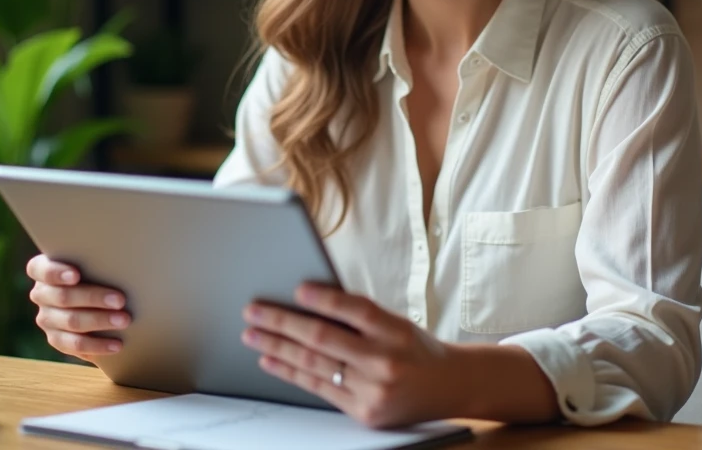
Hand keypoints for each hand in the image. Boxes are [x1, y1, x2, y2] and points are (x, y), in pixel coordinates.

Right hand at [26, 253, 129, 363]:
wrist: (101, 299)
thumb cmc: (99, 270)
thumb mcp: (94, 261)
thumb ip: (98, 258)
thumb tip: (123, 255)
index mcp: (43, 269)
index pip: (40, 269)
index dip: (56, 273)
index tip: (76, 275)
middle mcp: (41, 294)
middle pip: (63, 297)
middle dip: (93, 298)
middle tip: (121, 300)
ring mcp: (47, 318)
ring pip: (71, 321)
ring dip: (100, 321)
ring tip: (124, 320)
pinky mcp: (57, 339)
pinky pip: (75, 345)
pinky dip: (98, 345)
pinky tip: (117, 344)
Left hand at [241, 284, 458, 427]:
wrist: (449, 386)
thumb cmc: (415, 348)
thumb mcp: (396, 323)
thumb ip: (360, 317)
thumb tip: (308, 303)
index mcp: (396, 330)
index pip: (354, 309)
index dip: (323, 299)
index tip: (296, 290)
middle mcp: (385, 360)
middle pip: (323, 337)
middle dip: (282, 323)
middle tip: (253, 311)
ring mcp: (373, 390)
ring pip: (314, 364)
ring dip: (276, 347)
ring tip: (252, 334)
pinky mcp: (364, 412)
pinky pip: (319, 388)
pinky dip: (289, 372)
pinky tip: (270, 360)